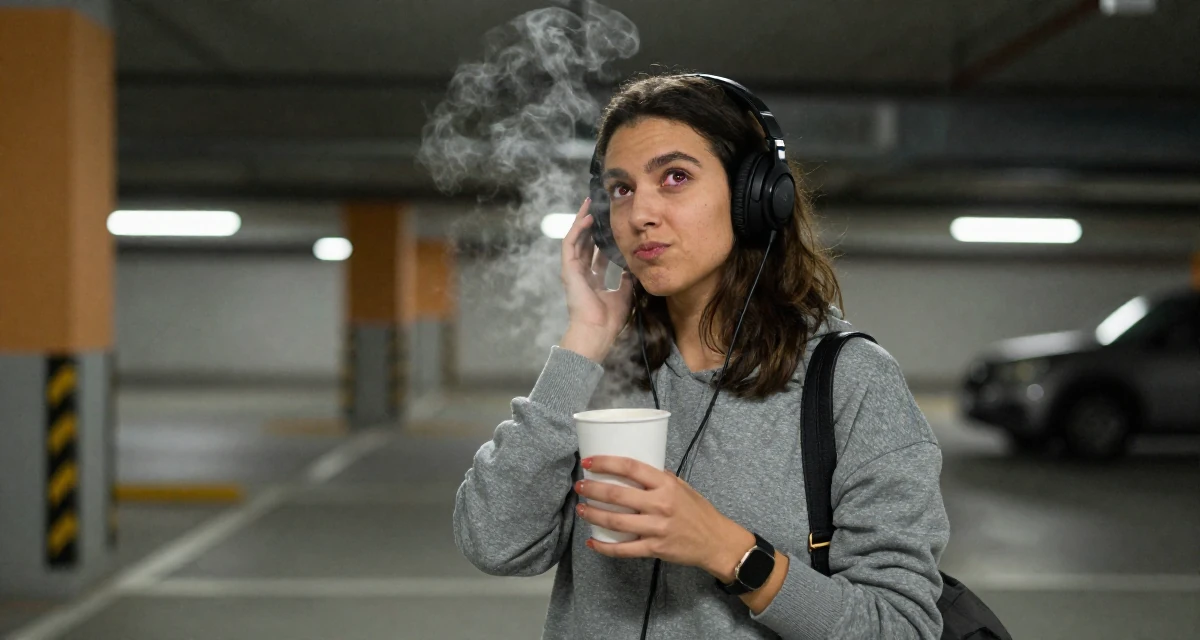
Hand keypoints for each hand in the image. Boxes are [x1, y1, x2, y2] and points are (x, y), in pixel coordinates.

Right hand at [559, 198, 634, 360]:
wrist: (597, 331)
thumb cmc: (609, 320)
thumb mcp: (624, 294)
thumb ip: (627, 279)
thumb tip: (633, 267)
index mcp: (593, 281)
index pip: (597, 255)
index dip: (603, 240)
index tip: (611, 226)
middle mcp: (581, 274)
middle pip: (585, 243)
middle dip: (591, 225)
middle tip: (599, 207)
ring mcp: (573, 271)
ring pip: (575, 239)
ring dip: (581, 221)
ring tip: (589, 204)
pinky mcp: (568, 270)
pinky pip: (571, 244)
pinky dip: (577, 230)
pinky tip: (587, 218)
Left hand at [574, 456, 752, 580]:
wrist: (715, 541)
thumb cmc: (698, 511)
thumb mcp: (682, 486)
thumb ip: (659, 478)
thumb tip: (633, 470)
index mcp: (665, 484)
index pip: (630, 468)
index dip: (606, 463)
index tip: (588, 462)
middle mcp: (660, 504)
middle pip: (617, 495)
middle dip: (592, 489)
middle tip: (579, 486)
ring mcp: (656, 528)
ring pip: (616, 522)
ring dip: (593, 515)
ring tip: (581, 509)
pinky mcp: (654, 548)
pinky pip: (624, 550)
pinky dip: (604, 547)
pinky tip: (592, 541)